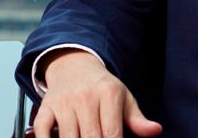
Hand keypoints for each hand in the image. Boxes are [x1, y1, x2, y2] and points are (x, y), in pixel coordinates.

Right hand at [33, 50, 161, 137]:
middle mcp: (85, 97)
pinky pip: (42, 131)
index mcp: (109, 94)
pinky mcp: (45, 108)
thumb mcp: (124, 99)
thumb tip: (156, 131)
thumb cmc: (103, 88)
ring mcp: (64, 103)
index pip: (112, 133)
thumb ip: (138, 119)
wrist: (74, 67)